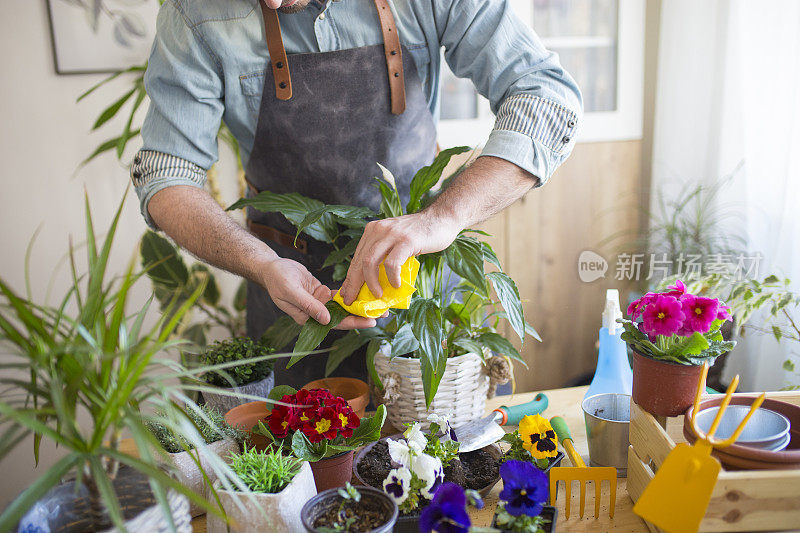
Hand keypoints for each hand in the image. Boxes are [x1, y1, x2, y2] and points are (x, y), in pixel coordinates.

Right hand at [261, 258, 375, 329]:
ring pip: (342, 307)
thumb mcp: (291, 291)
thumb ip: (309, 305)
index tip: (370, 321)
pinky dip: (350, 293)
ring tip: (378, 304)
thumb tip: (327, 320)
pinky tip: (365, 291)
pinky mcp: (321, 293)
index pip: (334, 324)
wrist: (271, 267)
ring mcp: (319, 303)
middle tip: (382, 313)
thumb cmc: (277, 279)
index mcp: (307, 318)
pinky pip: (338, 295)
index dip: (353, 322)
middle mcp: (315, 313)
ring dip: (359, 305)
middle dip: (362, 315)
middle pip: (342, 317)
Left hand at [339, 211, 460, 304]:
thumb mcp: (396, 241)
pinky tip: (396, 285)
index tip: (347, 293)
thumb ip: (384, 255)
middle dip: (354, 283)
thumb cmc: (420, 234)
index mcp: (373, 230)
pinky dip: (392, 277)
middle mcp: (378, 230)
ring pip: (370, 262)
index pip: (356, 257)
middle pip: (359, 261)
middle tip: (352, 299)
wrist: (442, 218)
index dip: (350, 277)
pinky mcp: (406, 241)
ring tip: (377, 295)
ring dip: (371, 283)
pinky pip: (392, 263)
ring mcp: (392, 234)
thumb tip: (374, 282)